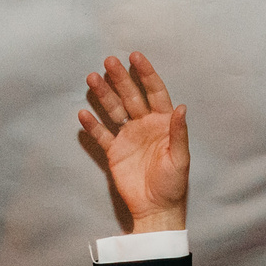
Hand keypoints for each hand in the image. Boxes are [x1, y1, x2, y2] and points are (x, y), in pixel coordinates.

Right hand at [78, 52, 188, 233]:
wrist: (156, 209)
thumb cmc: (173, 185)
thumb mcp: (180, 158)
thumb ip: (178, 133)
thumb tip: (181, 107)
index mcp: (163, 123)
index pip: (154, 92)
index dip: (146, 74)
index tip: (135, 57)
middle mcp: (144, 125)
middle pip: (131, 96)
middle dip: (120, 78)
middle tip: (108, 61)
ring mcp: (128, 137)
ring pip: (114, 110)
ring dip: (103, 95)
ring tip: (92, 78)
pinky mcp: (114, 152)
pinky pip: (102, 135)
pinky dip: (92, 125)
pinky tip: (83, 113)